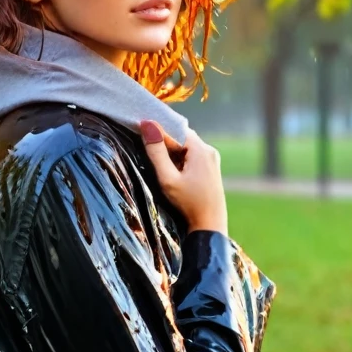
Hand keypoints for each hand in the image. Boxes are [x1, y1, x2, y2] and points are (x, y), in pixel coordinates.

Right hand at [139, 120, 227, 235]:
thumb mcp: (168, 179)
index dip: (157, 131)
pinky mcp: (211, 170)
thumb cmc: (188, 204)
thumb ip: (156, 152)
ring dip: (172, 152)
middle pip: (181, 138)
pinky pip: (192, 157)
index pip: (175, 130)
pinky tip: (172, 171)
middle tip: (146, 149)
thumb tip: (147, 124)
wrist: (210, 226)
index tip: (138, 128)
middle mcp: (209, 150)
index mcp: (201, 149)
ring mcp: (212, 160)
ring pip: (186, 147)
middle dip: (164, 142)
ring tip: (159, 163)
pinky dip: (180, 160)